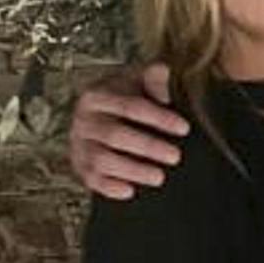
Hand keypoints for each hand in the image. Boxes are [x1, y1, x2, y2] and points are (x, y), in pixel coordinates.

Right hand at [69, 61, 187, 199]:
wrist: (98, 119)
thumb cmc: (122, 100)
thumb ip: (151, 79)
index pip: (130, 106)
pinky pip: (91, 180)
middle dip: (148, 147)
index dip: (158, 117)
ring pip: (102, 160)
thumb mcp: (136, 84)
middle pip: (115, 135)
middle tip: (176, 157)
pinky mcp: (80, 166)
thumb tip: (163, 71)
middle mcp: (83, 120)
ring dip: (132, 170)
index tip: (184, 128)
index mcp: (96, 96)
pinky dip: (109, 187)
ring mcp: (79, 145)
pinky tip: (130, 191)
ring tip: (159, 177)